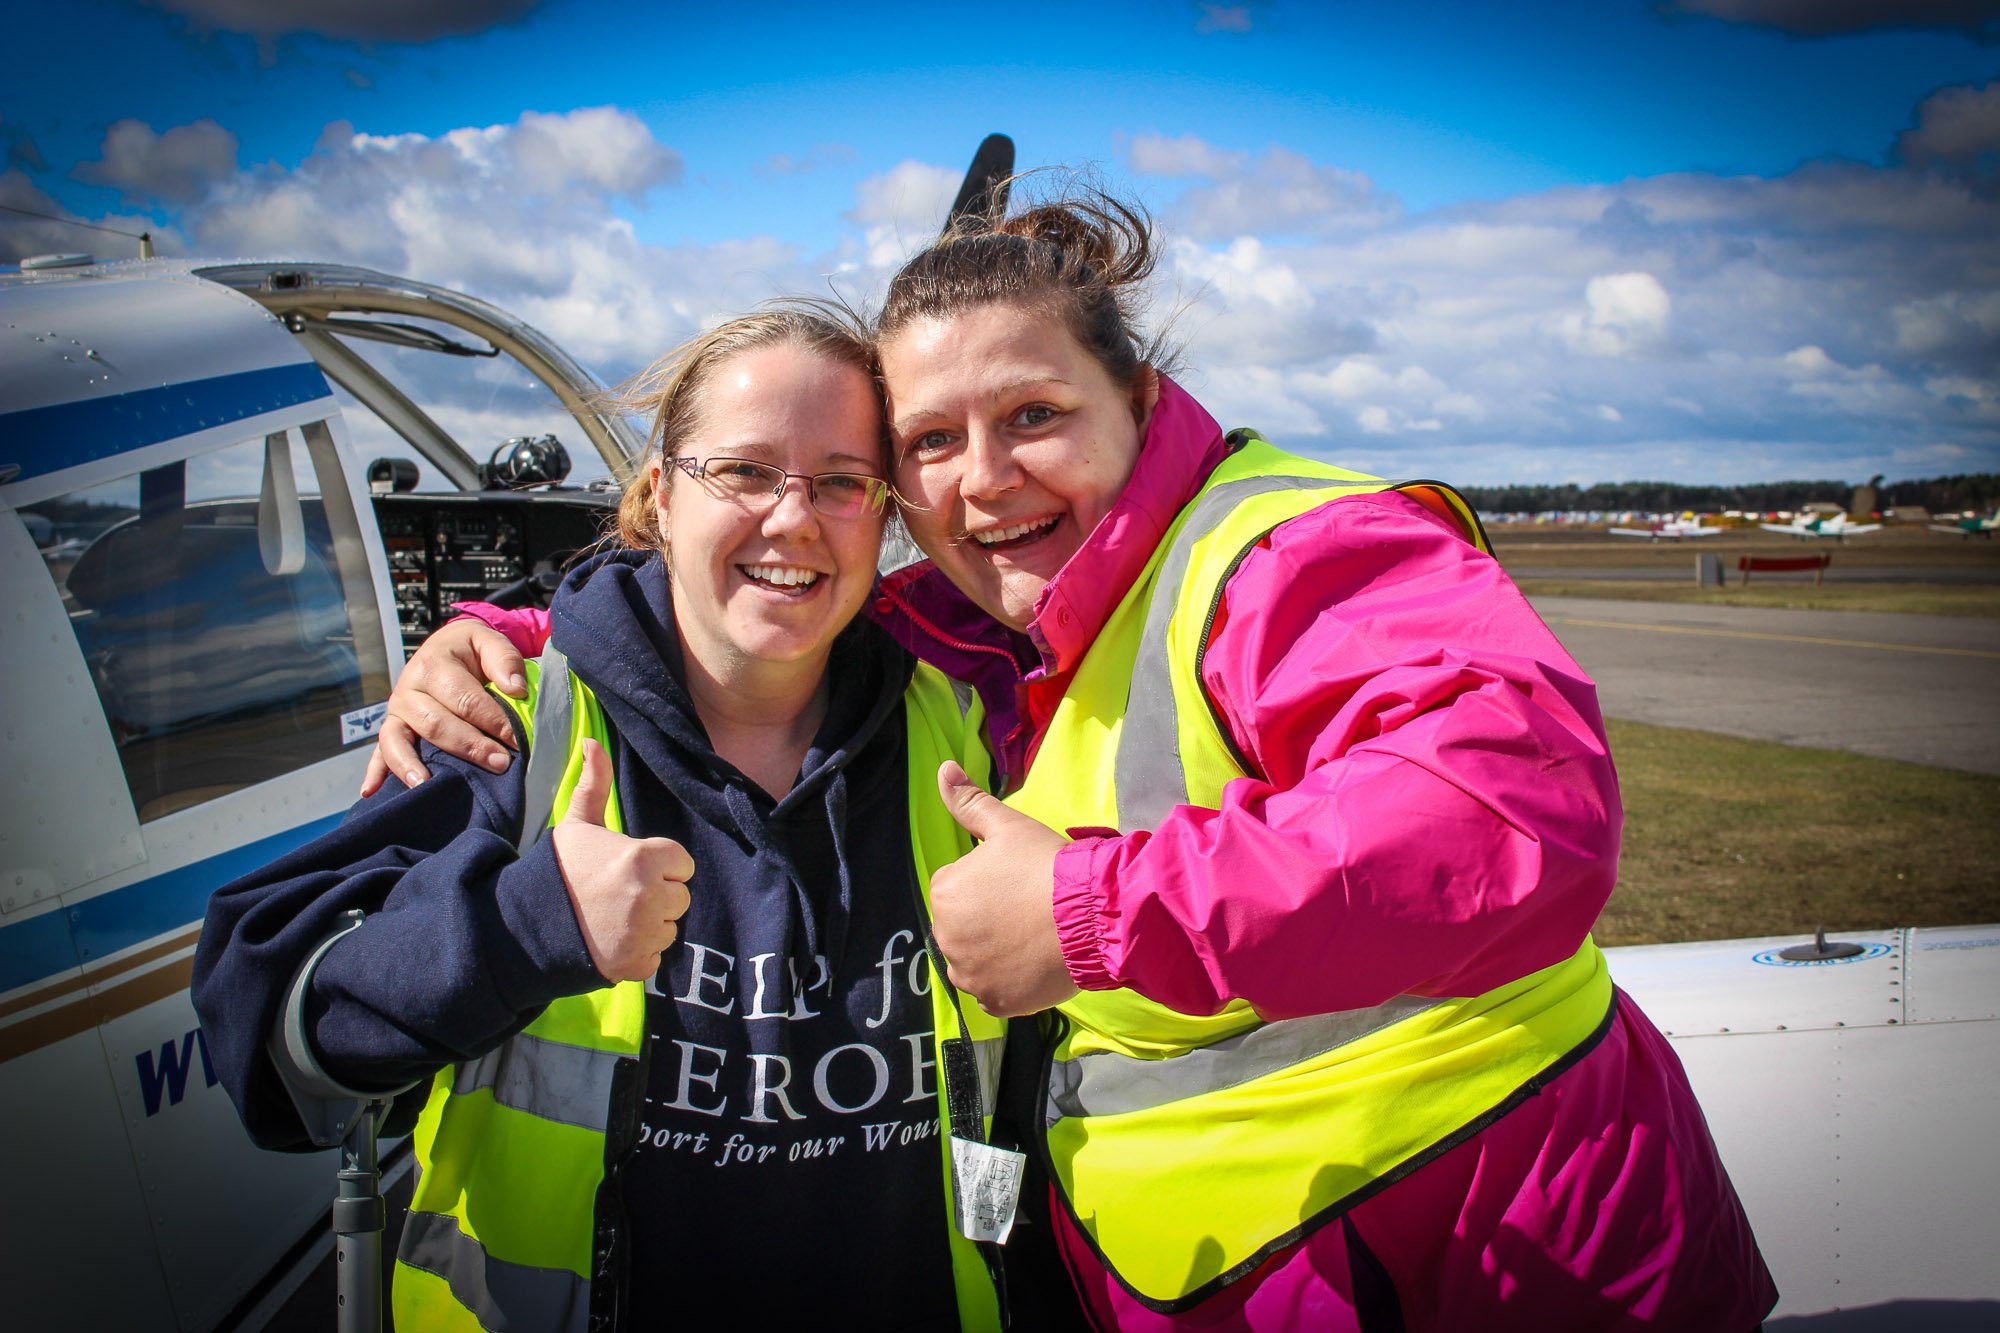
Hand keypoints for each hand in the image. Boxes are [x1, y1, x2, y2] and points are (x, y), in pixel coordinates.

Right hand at [361, 619, 527, 795]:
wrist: (445, 649)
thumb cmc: (470, 650)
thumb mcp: (489, 641)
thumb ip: (504, 659)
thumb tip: (515, 688)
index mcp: (432, 664)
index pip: (465, 699)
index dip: (493, 721)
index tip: (517, 739)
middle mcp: (407, 689)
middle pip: (436, 724)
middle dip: (470, 746)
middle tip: (500, 763)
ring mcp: (396, 712)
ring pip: (400, 741)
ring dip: (414, 765)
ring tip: (428, 785)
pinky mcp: (392, 729)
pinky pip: (380, 752)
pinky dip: (376, 772)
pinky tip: (371, 791)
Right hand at [551, 740, 693, 982]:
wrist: (525, 923)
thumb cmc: (559, 869)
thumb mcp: (578, 823)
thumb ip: (595, 783)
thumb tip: (591, 741)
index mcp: (645, 857)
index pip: (682, 864)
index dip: (659, 866)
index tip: (629, 869)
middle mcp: (650, 895)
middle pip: (680, 897)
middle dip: (656, 896)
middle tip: (617, 895)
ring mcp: (644, 933)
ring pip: (670, 928)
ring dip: (648, 926)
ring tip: (612, 917)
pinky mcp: (636, 964)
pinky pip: (655, 957)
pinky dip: (637, 953)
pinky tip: (610, 940)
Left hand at [928, 760, 1078, 1017]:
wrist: (1090, 915)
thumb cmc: (1048, 867)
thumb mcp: (1008, 827)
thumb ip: (969, 802)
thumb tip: (943, 768)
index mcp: (944, 891)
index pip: (958, 889)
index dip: (990, 885)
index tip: (1018, 884)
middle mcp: (946, 937)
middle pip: (964, 927)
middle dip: (988, 921)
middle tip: (1028, 911)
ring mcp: (970, 974)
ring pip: (977, 961)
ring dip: (996, 953)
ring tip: (1034, 937)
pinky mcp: (995, 1002)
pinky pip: (995, 991)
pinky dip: (1011, 982)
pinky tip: (1035, 964)